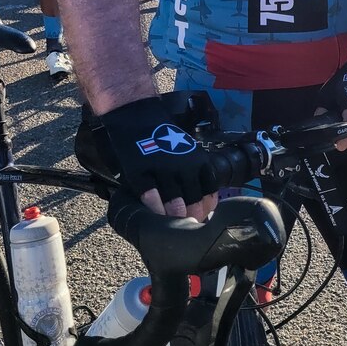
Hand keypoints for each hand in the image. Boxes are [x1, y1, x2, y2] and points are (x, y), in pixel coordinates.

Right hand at [99, 96, 218, 219]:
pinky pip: (150, 197)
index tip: (202, 221)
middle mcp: (183, 167)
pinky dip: (154, 210)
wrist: (138, 116)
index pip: (208, 193)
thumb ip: (195, 175)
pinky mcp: (140, 173)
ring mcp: (161, 170)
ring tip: (173, 228)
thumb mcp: (188, 152)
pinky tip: (155, 218)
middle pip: (193, 202)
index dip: (206, 211)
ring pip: (174, 204)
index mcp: (198, 162)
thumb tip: (204, 205)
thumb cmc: (164, 138)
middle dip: (191, 219)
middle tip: (187, 229)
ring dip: (175, 219)